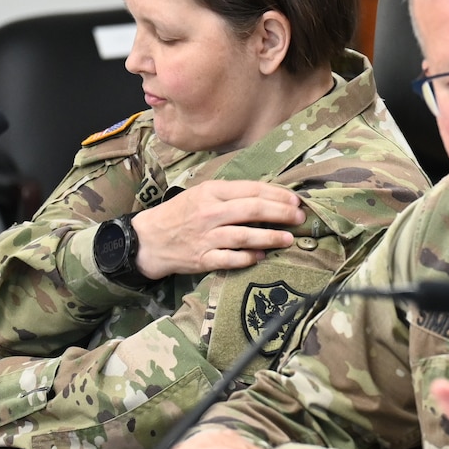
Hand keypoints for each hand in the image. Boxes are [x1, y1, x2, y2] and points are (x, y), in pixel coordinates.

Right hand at [131, 179, 306, 279]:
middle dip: (280, 213)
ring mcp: (206, 237)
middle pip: (251, 210)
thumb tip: (267, 196)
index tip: (295, 200)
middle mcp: (209, 213)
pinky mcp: (202, 258)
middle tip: (300, 217)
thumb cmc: (179, 214)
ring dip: (270, 237)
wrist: (148, 239)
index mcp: (210, 192)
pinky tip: (262, 257)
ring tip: (289, 239)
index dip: (277, 194)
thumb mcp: (201, 195)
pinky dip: (248, 258)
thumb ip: (230, 194)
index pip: (250, 189)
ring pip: (244, 235)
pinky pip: (230, 259)